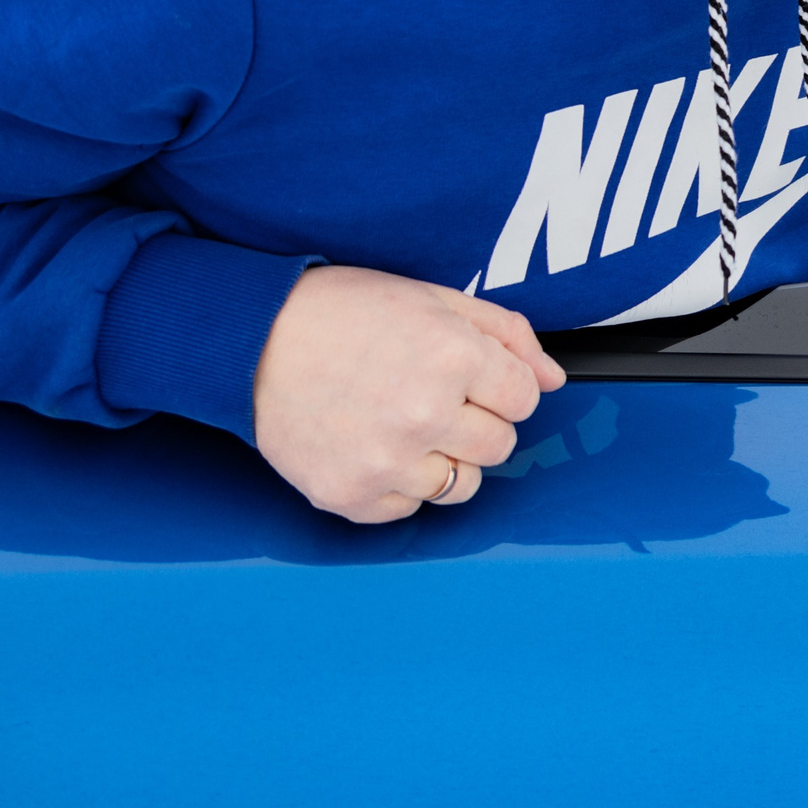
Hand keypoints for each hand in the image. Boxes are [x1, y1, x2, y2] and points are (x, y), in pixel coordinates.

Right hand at [252, 265, 565, 521]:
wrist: (253, 340)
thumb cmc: (344, 312)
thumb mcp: (436, 299)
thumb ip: (508, 335)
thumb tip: (554, 377)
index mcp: (453, 356)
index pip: (526, 398)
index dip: (503, 384)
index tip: (473, 376)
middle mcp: (424, 413)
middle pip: (501, 445)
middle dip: (479, 420)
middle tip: (435, 395)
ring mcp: (386, 461)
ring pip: (463, 485)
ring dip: (445, 457)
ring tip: (405, 422)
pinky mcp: (351, 496)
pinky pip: (410, 508)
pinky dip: (400, 483)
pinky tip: (375, 444)